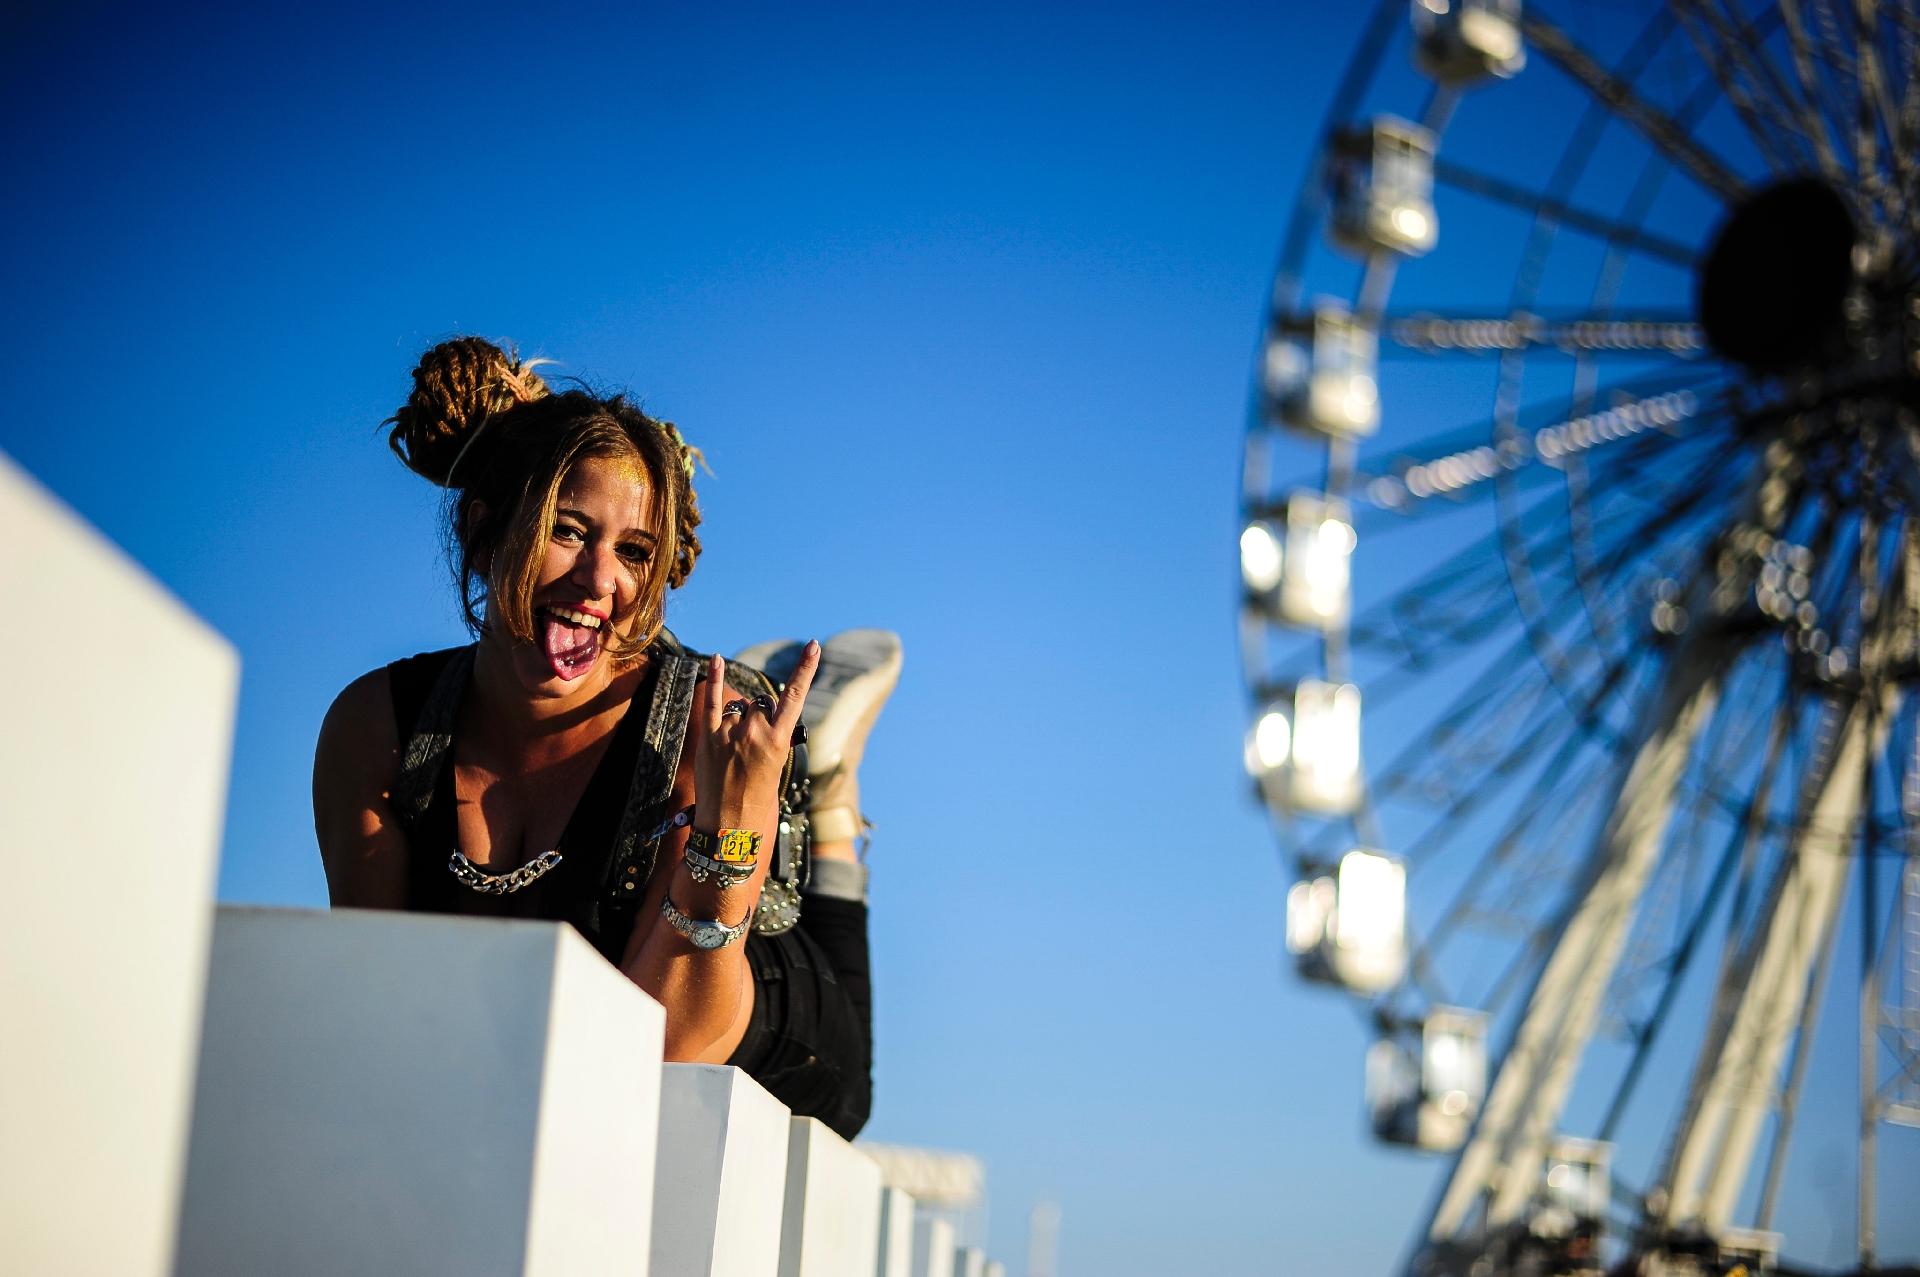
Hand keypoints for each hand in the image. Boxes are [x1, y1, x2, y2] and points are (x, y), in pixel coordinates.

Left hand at [693, 642, 818, 835]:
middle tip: (756, 743)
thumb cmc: (758, 800)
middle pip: (762, 703)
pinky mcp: (709, 737)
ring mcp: (730, 732)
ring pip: (740, 708)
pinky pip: (712, 701)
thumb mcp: (775, 766)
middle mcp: (755, 731)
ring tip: (736, 748)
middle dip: (762, 714)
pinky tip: (717, 660)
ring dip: (741, 718)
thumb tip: (759, 718)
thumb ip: (770, 738)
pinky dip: (715, 680)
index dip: (806, 668)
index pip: (795, 696)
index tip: (813, 645)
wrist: (729, 825)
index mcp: (778, 741)